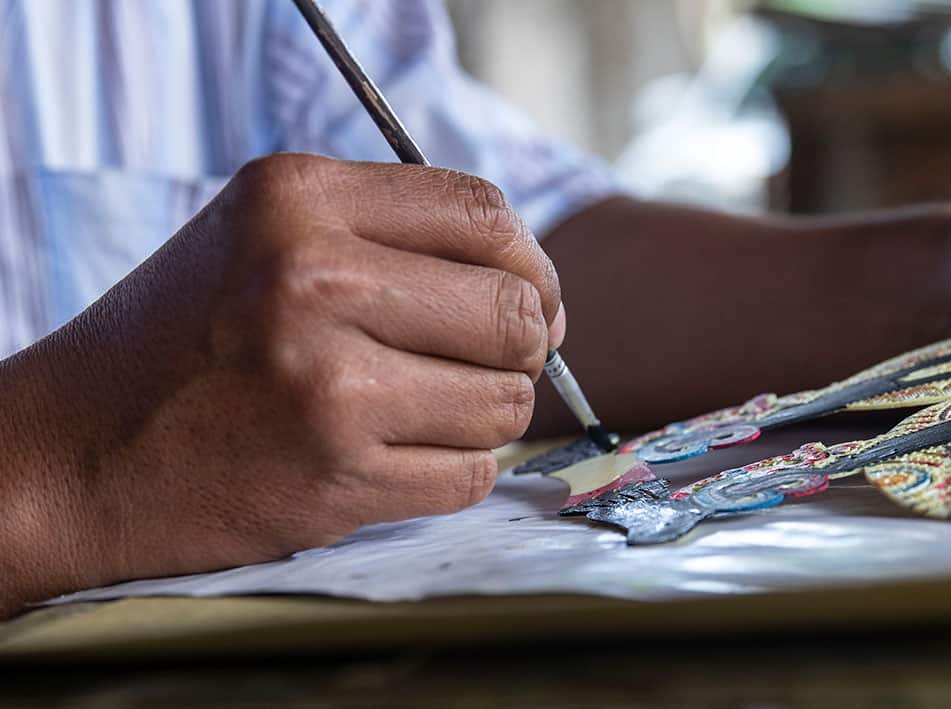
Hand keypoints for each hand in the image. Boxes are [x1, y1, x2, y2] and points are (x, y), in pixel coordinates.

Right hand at [0, 154, 561, 613]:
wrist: (76, 452)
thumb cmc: (187, 338)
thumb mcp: (266, 236)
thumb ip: (393, 234)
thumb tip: (537, 288)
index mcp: (298, 200)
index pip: (485, 214)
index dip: (532, 263)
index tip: (533, 297)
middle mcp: (312, 280)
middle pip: (514, 311)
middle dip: (522, 345)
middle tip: (486, 363)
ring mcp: (326, 384)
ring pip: (504, 401)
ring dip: (482, 414)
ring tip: (417, 411)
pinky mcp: (336, 475)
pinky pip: (472, 474)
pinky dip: (453, 470)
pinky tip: (393, 456)